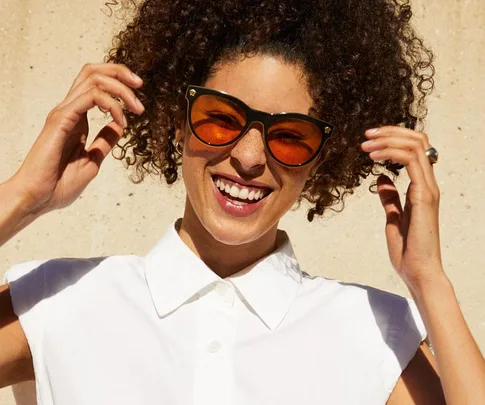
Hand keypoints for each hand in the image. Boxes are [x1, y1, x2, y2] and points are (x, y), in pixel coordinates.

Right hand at [9, 63, 144, 214]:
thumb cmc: (58, 185)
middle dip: (120, 73)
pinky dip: (112, 105)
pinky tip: (121, 120)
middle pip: (93, 73)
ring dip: (121, 89)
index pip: (95, 86)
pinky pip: (91, 98)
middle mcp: (69, 110)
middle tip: (140, 85)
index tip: (138, 100)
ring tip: (137, 108)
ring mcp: (64, 113)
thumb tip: (119, 126)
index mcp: (76, 119)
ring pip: (93, 79)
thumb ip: (104, 142)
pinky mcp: (61, 119)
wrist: (38, 199)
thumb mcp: (92, 161)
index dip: (119, 84)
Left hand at [361, 126, 443, 289]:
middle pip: (418, 141)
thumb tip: (381, 179)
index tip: (370, 141)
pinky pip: (412, 161)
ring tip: (366, 145)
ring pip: (416, 146)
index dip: (394, 139)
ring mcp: (428, 189)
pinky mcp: (424, 196)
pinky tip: (374, 157)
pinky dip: (391, 153)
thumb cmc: (408, 250)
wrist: (418, 271)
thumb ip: (390, 198)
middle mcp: (428, 184)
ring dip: (389, 139)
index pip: (415, 150)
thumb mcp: (393, 218)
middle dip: (391, 133)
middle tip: (366, 136)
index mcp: (422, 188)